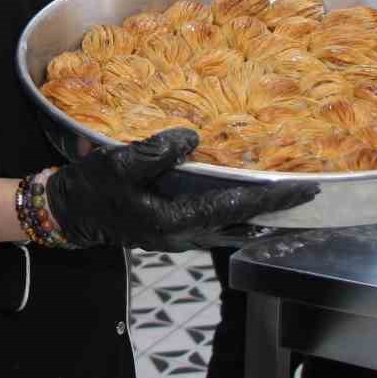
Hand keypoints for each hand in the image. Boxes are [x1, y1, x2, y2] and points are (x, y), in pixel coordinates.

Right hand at [43, 128, 317, 251]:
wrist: (68, 214)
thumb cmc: (91, 188)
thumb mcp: (117, 164)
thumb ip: (154, 151)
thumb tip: (193, 138)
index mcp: (174, 220)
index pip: (235, 206)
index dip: (271, 196)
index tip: (303, 186)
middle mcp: (184, 236)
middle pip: (242, 224)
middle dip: (275, 210)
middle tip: (308, 192)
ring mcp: (179, 239)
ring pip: (232, 230)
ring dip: (259, 215)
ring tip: (284, 200)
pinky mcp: (173, 233)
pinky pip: (217, 227)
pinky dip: (238, 216)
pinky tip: (246, 207)